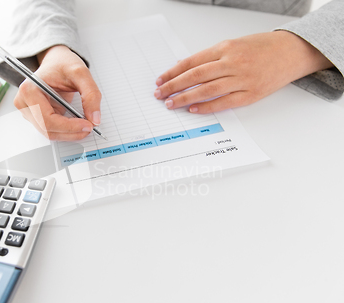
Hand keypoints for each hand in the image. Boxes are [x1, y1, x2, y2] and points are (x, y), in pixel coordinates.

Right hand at [14, 45, 101, 139]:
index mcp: (29, 90)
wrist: (56, 62)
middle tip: (90, 127)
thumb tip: (94, 119)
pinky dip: (66, 130)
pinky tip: (77, 123)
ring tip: (85, 124)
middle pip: (48, 129)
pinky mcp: (36, 117)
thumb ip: (91, 95)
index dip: (69, 127)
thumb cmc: (63, 64)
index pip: (47, 119)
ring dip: (69, 133)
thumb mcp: (81, 73)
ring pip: (50, 133)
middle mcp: (24, 103)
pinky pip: (52, 130)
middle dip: (71, 132)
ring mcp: (28, 112)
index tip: (88, 125)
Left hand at [154, 31, 332, 112]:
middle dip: (173, 86)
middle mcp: (232, 62)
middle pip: (195, 76)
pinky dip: (207, 106)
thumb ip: (210, 57)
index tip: (160, 80)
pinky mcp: (251, 93)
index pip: (191, 62)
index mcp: (225, 48)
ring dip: (185, 98)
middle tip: (159, 94)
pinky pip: (224, 102)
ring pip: (207, 90)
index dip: (173, 72)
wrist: (291, 51)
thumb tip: (185, 68)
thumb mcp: (233, 45)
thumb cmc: (261, 47)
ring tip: (171, 103)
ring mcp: (242, 79)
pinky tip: (193, 109)